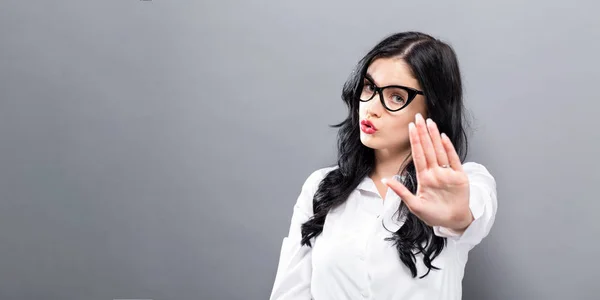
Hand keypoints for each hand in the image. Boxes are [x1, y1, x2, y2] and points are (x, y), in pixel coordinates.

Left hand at [382, 113, 472, 231]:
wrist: (453, 222)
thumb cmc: (433, 215)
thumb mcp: (414, 205)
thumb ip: (401, 191)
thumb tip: (385, 179)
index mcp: (424, 177)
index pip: (418, 155)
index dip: (414, 141)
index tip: (410, 127)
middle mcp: (435, 172)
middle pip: (428, 149)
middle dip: (423, 133)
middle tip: (418, 117)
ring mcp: (447, 173)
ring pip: (440, 151)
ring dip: (435, 137)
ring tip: (430, 123)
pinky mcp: (459, 176)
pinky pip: (453, 160)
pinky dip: (449, 149)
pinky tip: (443, 138)